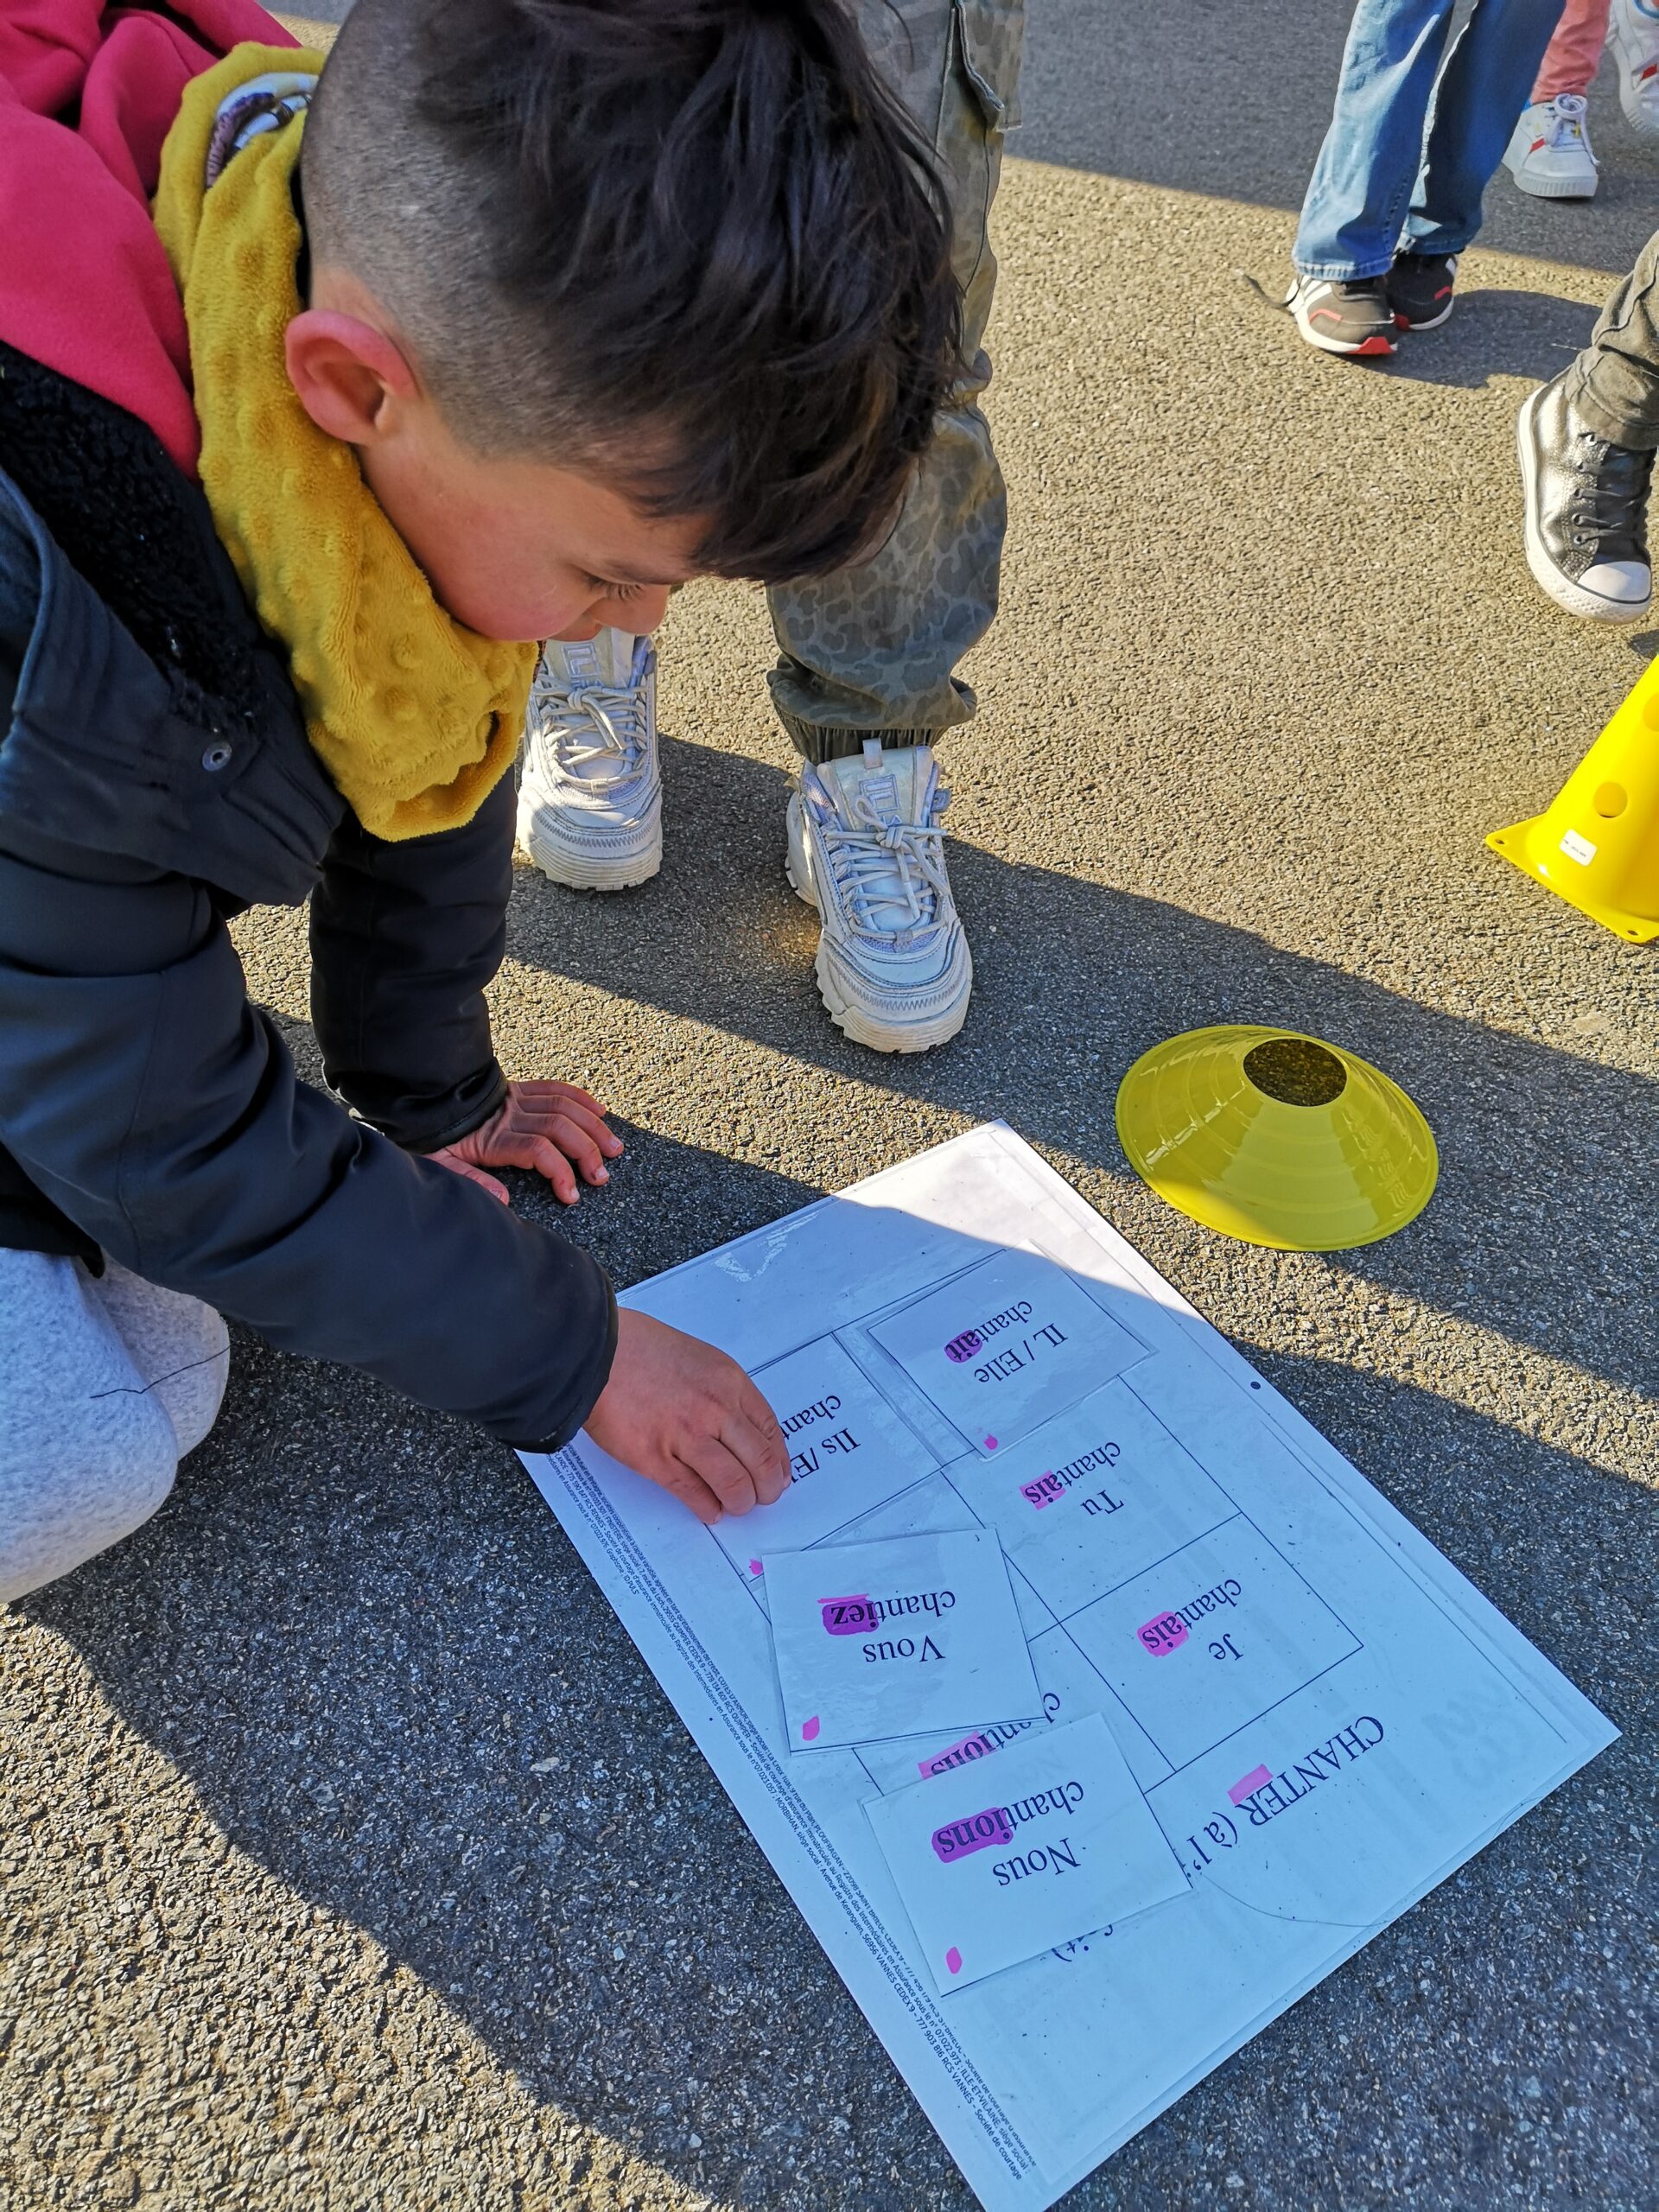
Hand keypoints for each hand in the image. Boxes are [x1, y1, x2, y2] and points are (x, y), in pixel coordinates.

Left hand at [430, 1080, 622, 1204]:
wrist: (420, 1096)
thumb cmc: (429, 1135)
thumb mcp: (438, 1164)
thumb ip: (470, 1181)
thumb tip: (504, 1201)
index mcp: (492, 1137)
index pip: (538, 1150)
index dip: (560, 1172)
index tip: (571, 1196)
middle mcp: (509, 1114)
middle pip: (559, 1127)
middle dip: (586, 1152)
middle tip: (602, 1177)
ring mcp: (516, 1098)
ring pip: (564, 1107)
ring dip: (593, 1127)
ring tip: (614, 1149)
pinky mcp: (518, 1089)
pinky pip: (555, 1088)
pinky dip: (580, 1098)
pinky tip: (600, 1111)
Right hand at [585, 1311, 790, 1525]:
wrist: (598, 1353)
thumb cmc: (642, 1349)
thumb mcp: (699, 1358)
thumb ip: (722, 1392)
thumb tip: (737, 1430)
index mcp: (729, 1382)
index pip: (770, 1430)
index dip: (779, 1460)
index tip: (779, 1474)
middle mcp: (715, 1410)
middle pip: (760, 1462)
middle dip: (766, 1488)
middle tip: (762, 1497)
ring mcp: (687, 1437)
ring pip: (733, 1484)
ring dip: (740, 1503)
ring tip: (736, 1506)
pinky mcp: (656, 1459)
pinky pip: (693, 1492)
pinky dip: (707, 1507)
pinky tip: (711, 1511)